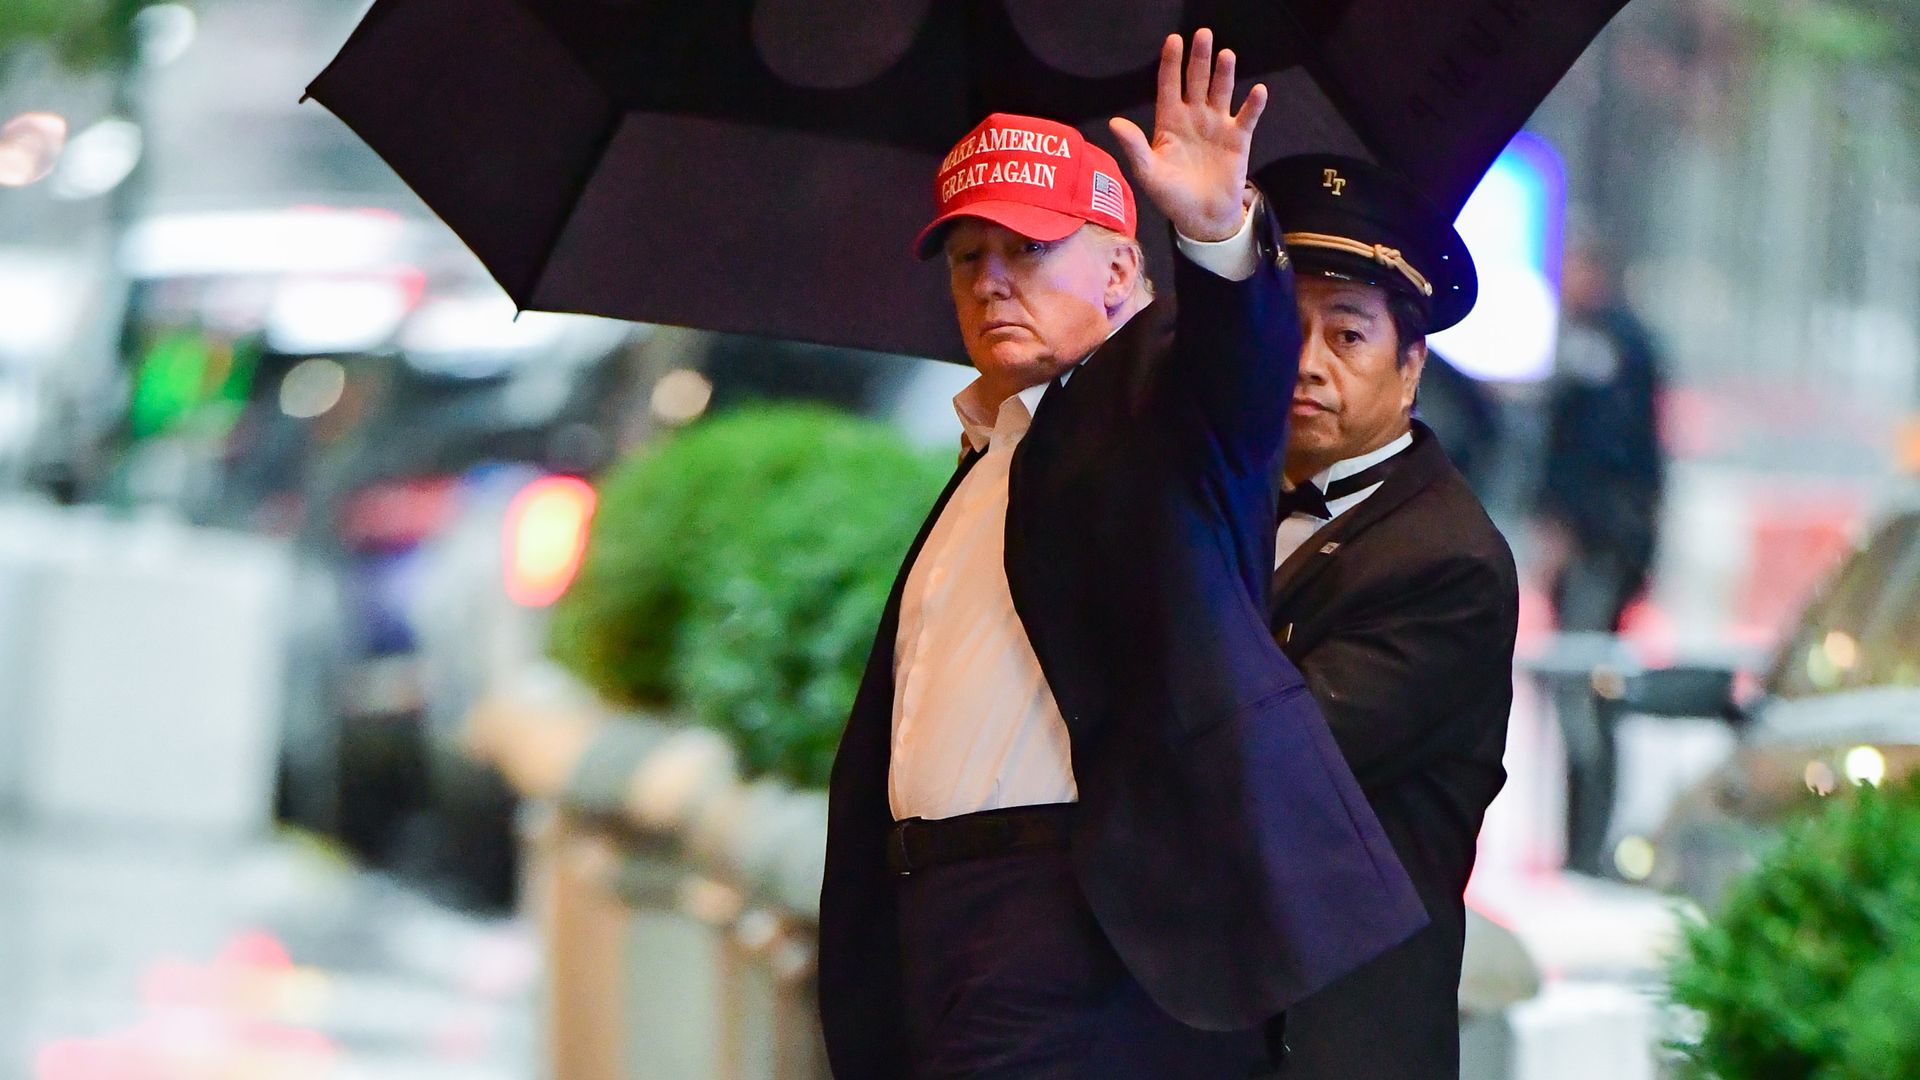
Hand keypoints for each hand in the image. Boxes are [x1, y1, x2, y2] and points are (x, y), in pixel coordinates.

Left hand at [1109, 29, 1266, 242]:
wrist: (1202, 217)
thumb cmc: (1171, 196)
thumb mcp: (1148, 173)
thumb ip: (1134, 147)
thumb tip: (1115, 123)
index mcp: (1169, 122)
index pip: (1169, 86)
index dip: (1170, 64)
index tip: (1173, 40)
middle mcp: (1194, 117)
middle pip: (1196, 81)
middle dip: (1199, 58)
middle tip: (1203, 35)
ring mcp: (1217, 126)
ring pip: (1221, 92)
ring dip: (1224, 74)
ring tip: (1225, 55)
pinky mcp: (1238, 139)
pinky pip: (1247, 117)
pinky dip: (1253, 104)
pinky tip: (1257, 91)